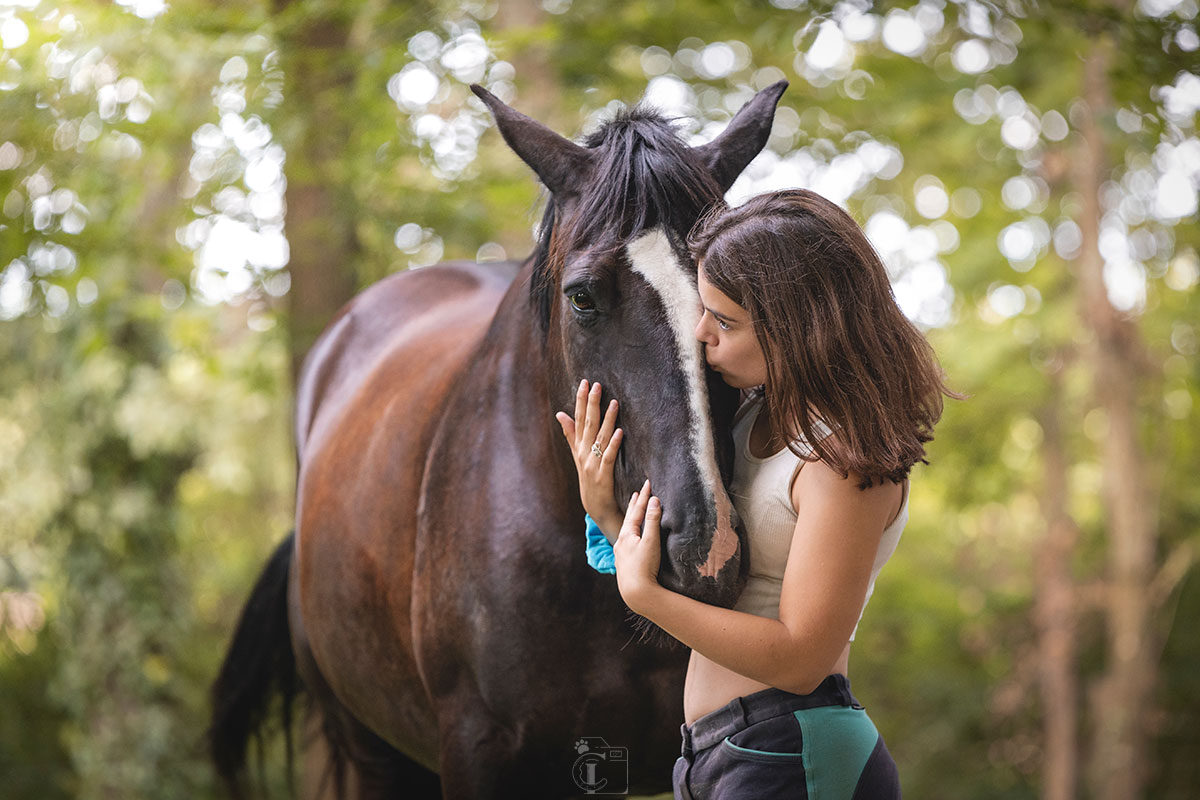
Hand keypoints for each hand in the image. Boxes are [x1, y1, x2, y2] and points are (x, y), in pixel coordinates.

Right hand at [555, 379, 624, 539]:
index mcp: (579, 448)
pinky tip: (620, 431)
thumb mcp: (578, 456)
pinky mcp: (603, 476)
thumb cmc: (591, 481)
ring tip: (614, 402)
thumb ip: (571, 434)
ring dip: (607, 420)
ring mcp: (592, 465)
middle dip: (591, 404)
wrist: (597, 509)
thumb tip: (561, 413)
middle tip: (596, 384)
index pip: (578, 419)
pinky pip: (608, 457)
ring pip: (600, 438)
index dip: (580, 401)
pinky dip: (614, 444)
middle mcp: (583, 454)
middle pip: (587, 425)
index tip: (584, 382)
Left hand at [614, 479, 662, 612]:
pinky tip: (631, 538)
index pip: (636, 511)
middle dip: (634, 505)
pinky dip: (630, 533)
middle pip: (628, 518)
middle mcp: (620, 542)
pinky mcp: (624, 564)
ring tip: (634, 512)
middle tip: (637, 493)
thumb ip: (652, 521)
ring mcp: (620, 554)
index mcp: (626, 535)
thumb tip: (654, 501)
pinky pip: (626, 541)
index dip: (643, 496)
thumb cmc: (645, 567)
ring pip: (626, 530)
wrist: (636, 593)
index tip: (647, 483)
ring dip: (631, 519)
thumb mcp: (651, 542)